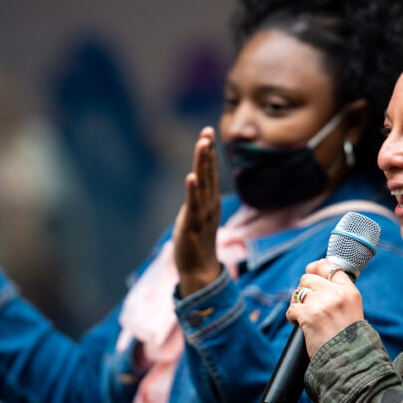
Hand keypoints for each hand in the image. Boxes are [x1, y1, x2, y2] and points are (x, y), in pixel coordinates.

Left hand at [174, 127, 222, 296]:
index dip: (209, 153)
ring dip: (203, 164)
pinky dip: (193, 190)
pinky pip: (194, 205)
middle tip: (207, 132)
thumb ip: (197, 200)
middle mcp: (209, 205)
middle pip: (210, 174)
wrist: (199, 270)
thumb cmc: (196, 243)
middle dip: (208, 152)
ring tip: (202, 145)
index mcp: (210, 201)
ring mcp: (203, 214)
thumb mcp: (197, 216)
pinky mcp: (193, 225)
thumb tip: (194, 185)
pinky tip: (191, 176)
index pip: (211, 173)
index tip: (207, 133)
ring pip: (204, 185)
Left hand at [286, 259, 365, 356]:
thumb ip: (338, 294)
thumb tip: (316, 277)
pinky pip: (292, 308)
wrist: (349, 360)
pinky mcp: (309, 315)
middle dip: (304, 289)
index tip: (310, 270)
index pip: (330, 267)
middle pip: (308, 278)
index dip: (316, 267)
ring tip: (302, 316)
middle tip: (306, 303)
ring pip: (298, 292)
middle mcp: (336, 294)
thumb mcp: (352, 310)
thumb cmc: (349, 339)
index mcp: (349, 291)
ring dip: (297, 303)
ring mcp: (322, 303)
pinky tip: (297, 324)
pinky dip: (291, 316)